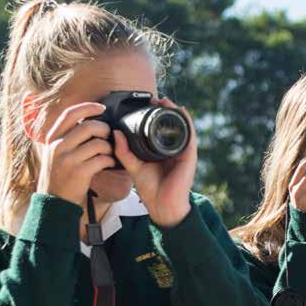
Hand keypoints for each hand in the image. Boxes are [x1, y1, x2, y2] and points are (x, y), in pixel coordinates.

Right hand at [37, 102, 114, 206]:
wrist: (55, 202)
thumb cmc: (60, 176)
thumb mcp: (56, 153)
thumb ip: (67, 137)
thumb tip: (89, 122)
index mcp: (52, 138)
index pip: (71, 114)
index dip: (88, 107)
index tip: (102, 108)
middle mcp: (58, 146)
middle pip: (88, 126)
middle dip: (104, 129)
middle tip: (108, 136)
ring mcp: (68, 160)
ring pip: (98, 144)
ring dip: (108, 148)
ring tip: (109, 153)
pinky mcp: (79, 172)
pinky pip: (102, 159)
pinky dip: (110, 160)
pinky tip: (109, 164)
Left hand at [113, 97, 196, 226]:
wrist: (162, 205)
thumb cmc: (151, 189)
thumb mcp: (134, 166)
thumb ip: (124, 151)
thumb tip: (116, 133)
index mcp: (161, 152)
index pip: (159, 129)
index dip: (154, 115)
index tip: (147, 104)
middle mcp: (173, 150)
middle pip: (171, 125)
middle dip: (165, 110)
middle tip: (155, 99)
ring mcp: (182, 152)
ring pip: (181, 126)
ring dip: (175, 112)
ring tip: (166, 101)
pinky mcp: (189, 155)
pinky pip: (189, 135)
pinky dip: (186, 121)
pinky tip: (180, 110)